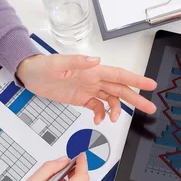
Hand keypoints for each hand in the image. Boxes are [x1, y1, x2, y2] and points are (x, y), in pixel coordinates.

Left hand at [16, 54, 156, 123]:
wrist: (30, 75)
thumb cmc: (43, 66)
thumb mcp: (58, 63)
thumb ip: (77, 62)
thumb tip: (95, 60)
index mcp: (93, 70)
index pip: (120, 75)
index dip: (136, 80)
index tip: (150, 85)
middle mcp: (94, 79)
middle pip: (121, 89)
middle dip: (137, 98)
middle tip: (150, 107)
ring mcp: (89, 89)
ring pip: (111, 99)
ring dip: (117, 109)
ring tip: (115, 119)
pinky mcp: (82, 98)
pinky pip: (97, 106)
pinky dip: (100, 114)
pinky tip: (99, 120)